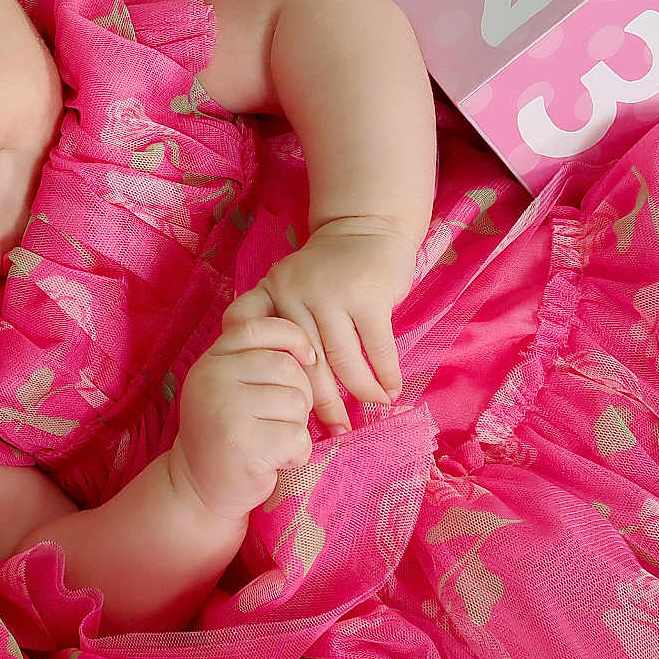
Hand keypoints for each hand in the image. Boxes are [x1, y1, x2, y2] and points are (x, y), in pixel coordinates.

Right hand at [167, 314, 317, 521]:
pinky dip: (297, 454)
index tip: (308, 358)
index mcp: (211, 360)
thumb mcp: (228, 387)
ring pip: (296, 402)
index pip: (257, 327)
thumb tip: (310, 347)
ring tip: (274, 440)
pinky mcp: (243, 445)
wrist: (197, 489)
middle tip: (283, 419)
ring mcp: (225, 411)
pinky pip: (297, 437)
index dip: (292, 337)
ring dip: (298, 426)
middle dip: (300, 395)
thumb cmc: (227, 433)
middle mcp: (212, 379)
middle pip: (287, 367)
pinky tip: (277, 461)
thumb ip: (254, 360)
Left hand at [222, 214, 417, 434]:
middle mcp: (293, 293)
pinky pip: (376, 347)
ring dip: (362, 391)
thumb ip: (282, 327)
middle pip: (306, 362)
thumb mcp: (291, 288)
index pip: (267, 350)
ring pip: (343, 359)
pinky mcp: (366, 295)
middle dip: (323, 403)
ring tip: (373, 409)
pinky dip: (386, 373)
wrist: (366, 226)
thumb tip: (284, 391)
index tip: (291, 415)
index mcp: (270, 294)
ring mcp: (330, 293)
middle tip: (335, 432)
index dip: (279, 384)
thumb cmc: (328, 271)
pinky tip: (391, 390)